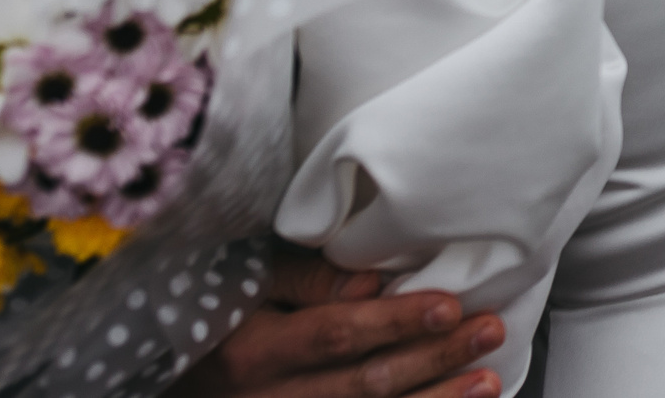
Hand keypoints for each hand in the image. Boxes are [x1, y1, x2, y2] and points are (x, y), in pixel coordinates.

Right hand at [167, 245, 504, 397]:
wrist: (175, 375)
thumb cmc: (217, 313)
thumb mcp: (244, 284)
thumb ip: (305, 281)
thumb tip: (369, 284)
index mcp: (253, 352)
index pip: (336, 336)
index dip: (395, 323)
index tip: (450, 305)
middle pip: (363, 384)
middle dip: (433, 359)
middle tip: (489, 330)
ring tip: (488, 382)